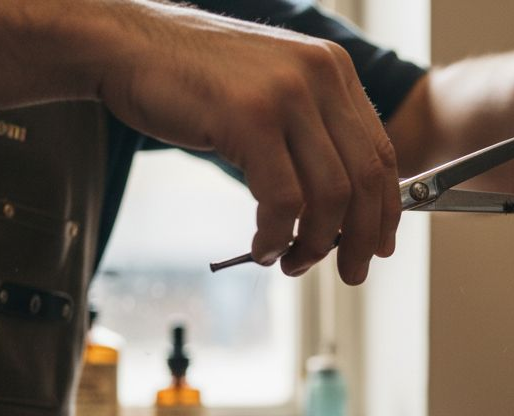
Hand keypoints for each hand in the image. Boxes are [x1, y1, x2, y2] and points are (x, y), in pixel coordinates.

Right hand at [99, 4, 398, 283]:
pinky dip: (277, 236)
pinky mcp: (251, 118)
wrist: (128, 47)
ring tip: (294, 262)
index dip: (385, 209)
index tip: (379, 244)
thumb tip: (342, 205)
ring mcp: (287, 95)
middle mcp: (319, 77)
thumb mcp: (272, 93)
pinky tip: (263, 248)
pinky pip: (283, 200)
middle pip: (365, 179)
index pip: (382, 153)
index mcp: (333, 70)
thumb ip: (311, 134)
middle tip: (349, 271)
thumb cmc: (193, 78)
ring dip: (316, 244)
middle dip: (360, 238)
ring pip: (330, 196)